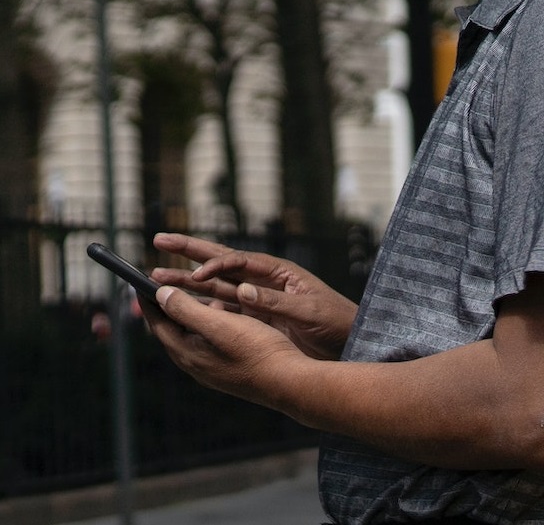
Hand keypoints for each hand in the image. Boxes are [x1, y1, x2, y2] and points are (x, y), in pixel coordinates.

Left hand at [144, 285, 303, 407]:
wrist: (289, 381)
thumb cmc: (258, 350)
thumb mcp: (221, 324)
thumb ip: (187, 309)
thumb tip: (160, 294)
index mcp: (188, 353)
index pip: (159, 323)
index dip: (149, 300)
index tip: (141, 281)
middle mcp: (195, 364)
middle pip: (172, 330)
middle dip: (167, 306)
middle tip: (163, 284)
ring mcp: (212, 368)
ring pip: (192, 336)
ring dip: (191, 313)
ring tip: (196, 294)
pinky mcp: (228, 368)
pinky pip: (209, 342)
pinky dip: (210, 323)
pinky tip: (226, 314)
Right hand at [151, 233, 357, 360]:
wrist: (349, 342)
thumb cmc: (335, 321)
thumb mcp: (309, 311)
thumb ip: (276, 302)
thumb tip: (243, 291)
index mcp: (279, 272)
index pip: (240, 261)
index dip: (216, 265)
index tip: (196, 275)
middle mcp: (264, 280)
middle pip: (221, 262)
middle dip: (190, 251)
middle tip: (159, 239)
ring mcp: (258, 298)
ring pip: (215, 286)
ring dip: (187, 281)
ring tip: (156, 276)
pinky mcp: (256, 317)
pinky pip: (223, 309)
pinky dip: (202, 307)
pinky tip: (180, 308)